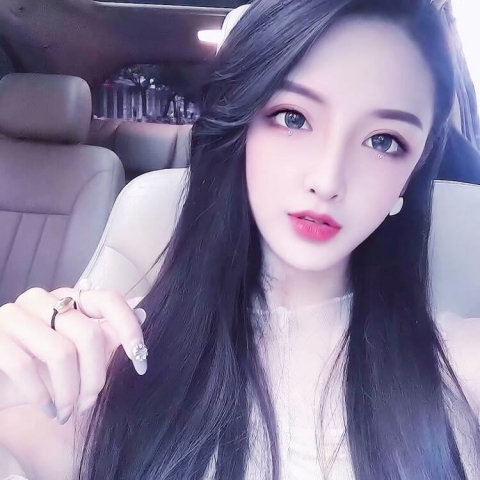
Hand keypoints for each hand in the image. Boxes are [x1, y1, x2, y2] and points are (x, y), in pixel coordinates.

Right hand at [0, 284, 146, 424]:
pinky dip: (42, 396)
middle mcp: (42, 299)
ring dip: (69, 393)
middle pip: (88, 335)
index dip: (130, 330)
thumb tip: (142, 313)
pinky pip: (25, 367)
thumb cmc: (36, 369)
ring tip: (67, 412)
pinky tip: (48, 409)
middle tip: (90, 403)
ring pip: (61, 353)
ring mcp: (14, 314)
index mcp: (67, 298)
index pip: (109, 300)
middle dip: (95, 378)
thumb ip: (105, 335)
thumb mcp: (75, 354)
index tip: (140, 364)